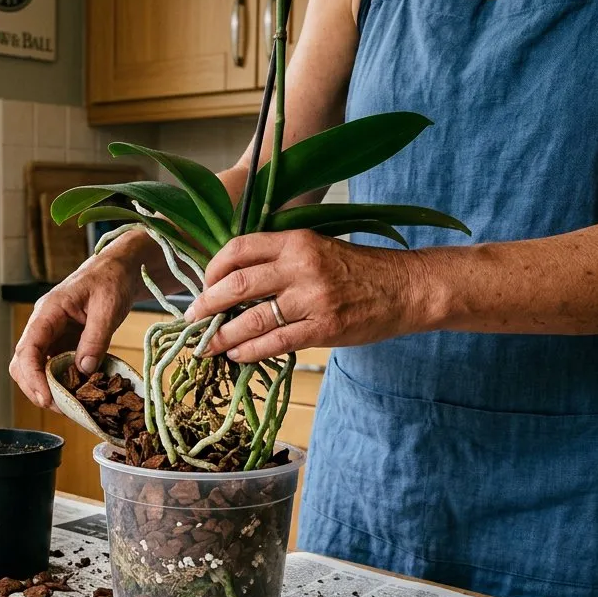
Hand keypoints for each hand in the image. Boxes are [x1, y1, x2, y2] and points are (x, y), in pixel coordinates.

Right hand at [9, 245, 143, 408]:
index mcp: (48, 311)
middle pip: (22, 363)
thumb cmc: (111, 280)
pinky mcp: (62, 343)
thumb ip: (95, 339)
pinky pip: (52, 367)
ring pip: (34, 368)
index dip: (33, 377)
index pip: (28, 349)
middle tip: (61, 408)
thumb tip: (84, 370)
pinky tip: (77, 394)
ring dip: (47, 389)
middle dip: (35, 389)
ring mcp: (50, 335)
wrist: (118, 270)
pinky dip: (60, 383)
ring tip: (70, 406)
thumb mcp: (108, 308)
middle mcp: (43, 325)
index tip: (47, 398)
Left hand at [182, 230, 426, 361]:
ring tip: (207, 344)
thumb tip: (235, 281)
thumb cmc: (360, 270)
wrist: (406, 288)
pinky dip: (249, 352)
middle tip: (191, 318)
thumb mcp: (319, 248)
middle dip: (206, 304)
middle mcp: (301, 266)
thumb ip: (281, 259)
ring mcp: (312, 299)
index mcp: (296, 241)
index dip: (213, 268)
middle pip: (237, 284)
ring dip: (222, 335)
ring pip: (251, 319)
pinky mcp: (323, 328)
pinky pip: (275, 343)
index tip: (203, 285)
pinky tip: (237, 356)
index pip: (239, 248)